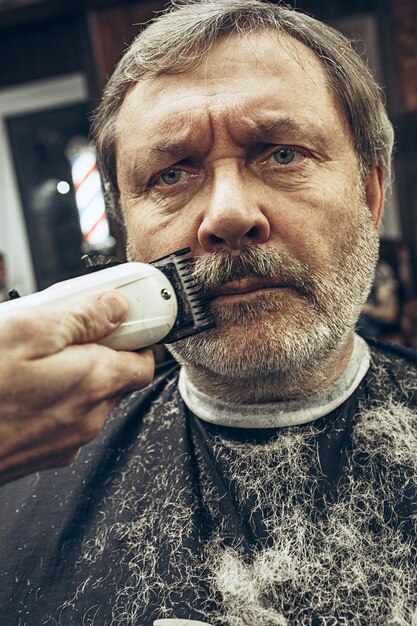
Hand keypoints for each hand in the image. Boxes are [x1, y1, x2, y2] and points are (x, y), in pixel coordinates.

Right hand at [0, 291, 154, 483]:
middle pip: (114, 378)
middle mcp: (86, 419)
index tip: (125, 319)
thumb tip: (117, 307)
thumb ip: (82, 317)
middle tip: (61, 331)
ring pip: (84, 397)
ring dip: (70, 374)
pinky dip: (50, 397)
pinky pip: (60, 417)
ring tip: (30, 358)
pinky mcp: (40, 453)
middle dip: (97, 351)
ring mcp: (63, 442)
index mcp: (94, 384)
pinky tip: (18, 384)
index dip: (138, 337)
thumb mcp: (27, 330)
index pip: (145, 361)